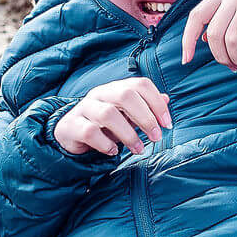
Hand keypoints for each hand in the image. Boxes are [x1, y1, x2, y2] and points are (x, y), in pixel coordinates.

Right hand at [53, 76, 171, 155]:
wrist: (69, 133)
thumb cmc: (102, 124)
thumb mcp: (125, 115)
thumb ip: (144, 108)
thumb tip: (166, 99)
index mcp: (115, 88)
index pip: (141, 85)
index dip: (157, 103)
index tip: (167, 124)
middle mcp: (99, 94)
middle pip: (125, 95)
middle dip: (146, 118)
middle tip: (156, 137)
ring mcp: (84, 108)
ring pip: (108, 114)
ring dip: (128, 134)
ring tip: (138, 149)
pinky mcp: (72, 125)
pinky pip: (90, 132)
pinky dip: (105, 144)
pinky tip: (113, 151)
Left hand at [181, 0, 236, 72]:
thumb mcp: (235, 2)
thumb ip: (219, 18)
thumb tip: (202, 40)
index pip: (197, 16)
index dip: (188, 40)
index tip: (186, 59)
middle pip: (214, 34)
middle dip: (220, 56)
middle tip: (230, 65)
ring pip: (231, 40)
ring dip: (236, 58)